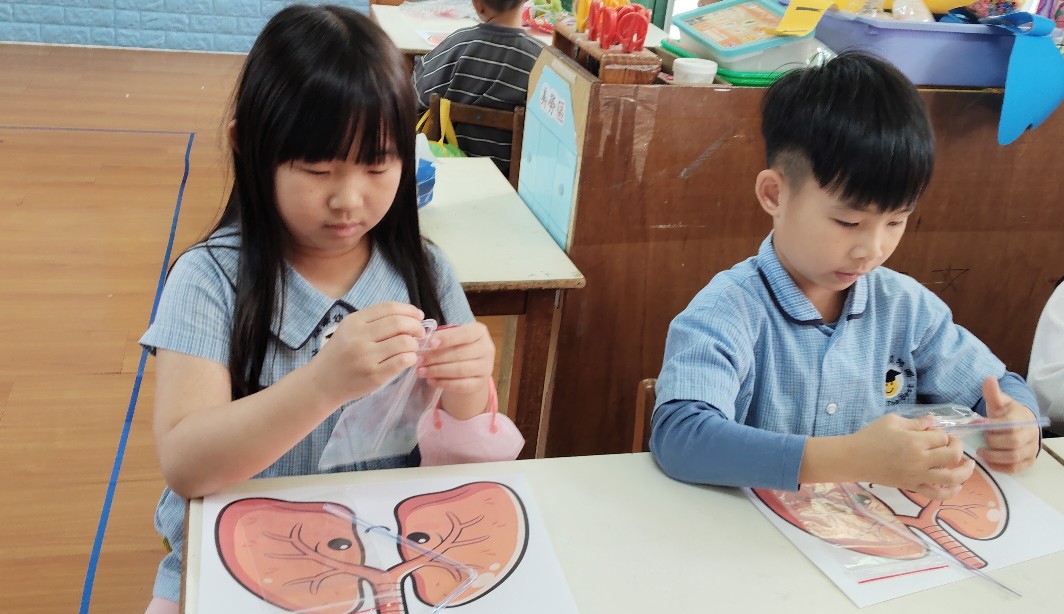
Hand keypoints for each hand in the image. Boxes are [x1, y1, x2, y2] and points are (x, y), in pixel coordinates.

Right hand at [312, 302, 425, 403]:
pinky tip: (409, 359)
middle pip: (399, 324)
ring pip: (404, 342)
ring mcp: (367, 357)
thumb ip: (373, 321)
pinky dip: (411, 358)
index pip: (389, 308)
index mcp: (354, 322)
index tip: (418, 316)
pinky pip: (402, 361)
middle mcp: (359, 337)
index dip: (409, 310)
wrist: (322, 383)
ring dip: (415, 344)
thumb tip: (408, 316)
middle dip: (416, 326)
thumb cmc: (339, 355)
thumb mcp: (348, 330)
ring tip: (413, 347)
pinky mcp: (374, 376)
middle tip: (420, 332)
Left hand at [416, 322, 494, 393]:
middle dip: (436, 357)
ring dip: (437, 371)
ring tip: (421, 371)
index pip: (465, 334)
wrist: (471, 369)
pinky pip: (461, 385)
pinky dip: (444, 383)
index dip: (448, 338)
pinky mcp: (480, 384)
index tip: (430, 343)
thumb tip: (422, 341)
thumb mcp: (453, 338)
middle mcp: (487, 349)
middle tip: (419, 360)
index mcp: (480, 332)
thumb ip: (441, 338)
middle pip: (460, 353)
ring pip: (460, 370)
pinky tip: (431, 380)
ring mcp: (486, 368)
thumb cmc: (458, 348)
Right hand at [852, 413, 974, 499]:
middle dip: (957, 447)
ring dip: (964, 472)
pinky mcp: (913, 487)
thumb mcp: (891, 421)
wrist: (854, 459)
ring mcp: (918, 476)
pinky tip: (956, 486)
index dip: (942, 433)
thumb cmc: (871, 436)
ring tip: (968, 466)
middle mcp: (920, 460)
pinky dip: (950, 492)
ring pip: (952, 478)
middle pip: (953, 455)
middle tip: (952, 444)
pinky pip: (937, 494)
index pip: (942, 437)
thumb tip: (934, 422)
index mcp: (915, 441)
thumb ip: (915, 422)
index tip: (933, 431)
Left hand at [977, 376, 1039, 472]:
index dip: (992, 428)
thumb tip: (988, 379)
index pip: (1010, 425)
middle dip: (993, 443)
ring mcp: (1031, 449)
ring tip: (981, 452)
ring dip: (994, 457)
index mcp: (1023, 418)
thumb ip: (993, 393)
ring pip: (1015, 457)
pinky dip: (1001, 467)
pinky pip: (1016, 469)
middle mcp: (1031, 434)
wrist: (1019, 424)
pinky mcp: (1028, 461)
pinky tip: (989, 462)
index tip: (978, 426)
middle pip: (1013, 443)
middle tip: (980, 442)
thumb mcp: (999, 402)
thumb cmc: (1005, 413)